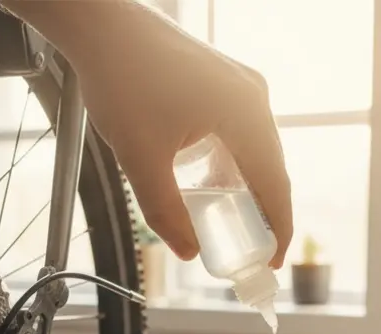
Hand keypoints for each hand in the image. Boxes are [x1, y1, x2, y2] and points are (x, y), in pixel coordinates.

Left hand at [20, 1, 293, 267]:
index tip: (270, 262)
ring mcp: (241, 83)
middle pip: (270, 168)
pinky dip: (230, 159)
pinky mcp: (224, 77)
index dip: (278, 229)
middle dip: (260, 211)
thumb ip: (166, 212)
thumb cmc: (121, 81)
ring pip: (254, 148)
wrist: (101, 25)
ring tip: (222, 216)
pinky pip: (240, 128)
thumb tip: (188, 251)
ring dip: (242, 184)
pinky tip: (205, 175)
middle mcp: (254, 98)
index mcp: (245, 117)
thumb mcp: (140, 160)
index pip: (276, 186)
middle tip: (245, 246)